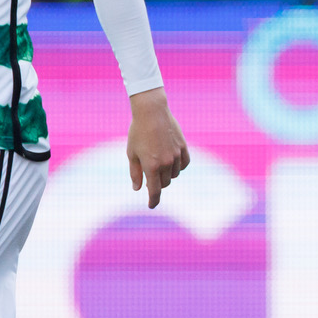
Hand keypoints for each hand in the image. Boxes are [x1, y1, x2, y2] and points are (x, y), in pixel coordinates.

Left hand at [127, 87, 189, 208]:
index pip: (154, 191)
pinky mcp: (183, 147)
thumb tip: (138, 188)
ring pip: (175, 174)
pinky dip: (179, 166)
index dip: (153, 201)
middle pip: (164, 183)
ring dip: (168, 174)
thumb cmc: (138, 132)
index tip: (151, 206)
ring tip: (159, 164)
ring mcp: (176, 155)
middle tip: (150, 175)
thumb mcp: (132, 153)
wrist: (152, 112)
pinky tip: (173, 162)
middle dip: (157, 183)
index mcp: (151, 166)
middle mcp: (166, 163)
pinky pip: (185, 164)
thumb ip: (135, 173)